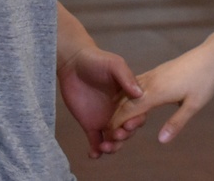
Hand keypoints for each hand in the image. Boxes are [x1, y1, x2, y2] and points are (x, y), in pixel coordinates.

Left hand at [58, 44, 144, 158]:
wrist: (72, 63)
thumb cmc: (96, 60)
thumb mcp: (114, 64)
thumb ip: (126, 77)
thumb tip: (140, 94)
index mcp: (129, 98)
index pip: (139, 114)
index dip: (137, 122)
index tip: (129, 124)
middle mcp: (120, 111)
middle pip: (128, 130)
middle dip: (125, 137)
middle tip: (117, 136)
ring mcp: (105, 119)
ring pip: (114, 140)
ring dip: (112, 147)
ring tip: (104, 147)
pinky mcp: (90, 124)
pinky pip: (95, 141)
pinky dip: (96, 151)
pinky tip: (94, 154)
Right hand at [110, 44, 213, 144]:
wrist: (209, 56)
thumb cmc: (204, 81)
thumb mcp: (194, 105)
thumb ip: (177, 123)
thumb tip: (161, 140)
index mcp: (158, 92)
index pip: (130, 109)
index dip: (118, 122)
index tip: (109, 134)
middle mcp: (151, 82)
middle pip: (125, 100)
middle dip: (115, 116)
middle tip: (107, 131)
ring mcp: (153, 75)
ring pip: (129, 90)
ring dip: (119, 105)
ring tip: (112, 118)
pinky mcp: (156, 71)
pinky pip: (135, 83)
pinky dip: (126, 93)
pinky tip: (123, 99)